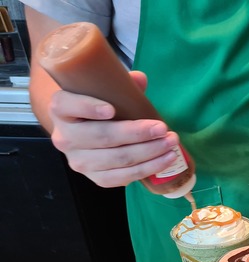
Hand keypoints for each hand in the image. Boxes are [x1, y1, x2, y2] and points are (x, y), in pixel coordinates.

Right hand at [47, 71, 181, 187]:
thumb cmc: (98, 104)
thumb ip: (120, 83)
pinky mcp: (94, 177)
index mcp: (60, 108)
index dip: (88, 108)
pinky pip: (121, 178)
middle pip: (101, 137)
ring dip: (148, 152)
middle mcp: (64, 137)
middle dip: (136, 133)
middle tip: (162, 128)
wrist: (85, 130)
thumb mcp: (103, 90)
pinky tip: (165, 159)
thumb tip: (140, 79)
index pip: (66, 105)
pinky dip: (147, 169)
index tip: (111, 110)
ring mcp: (78, 161)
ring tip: (171, 143)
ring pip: (116, 159)